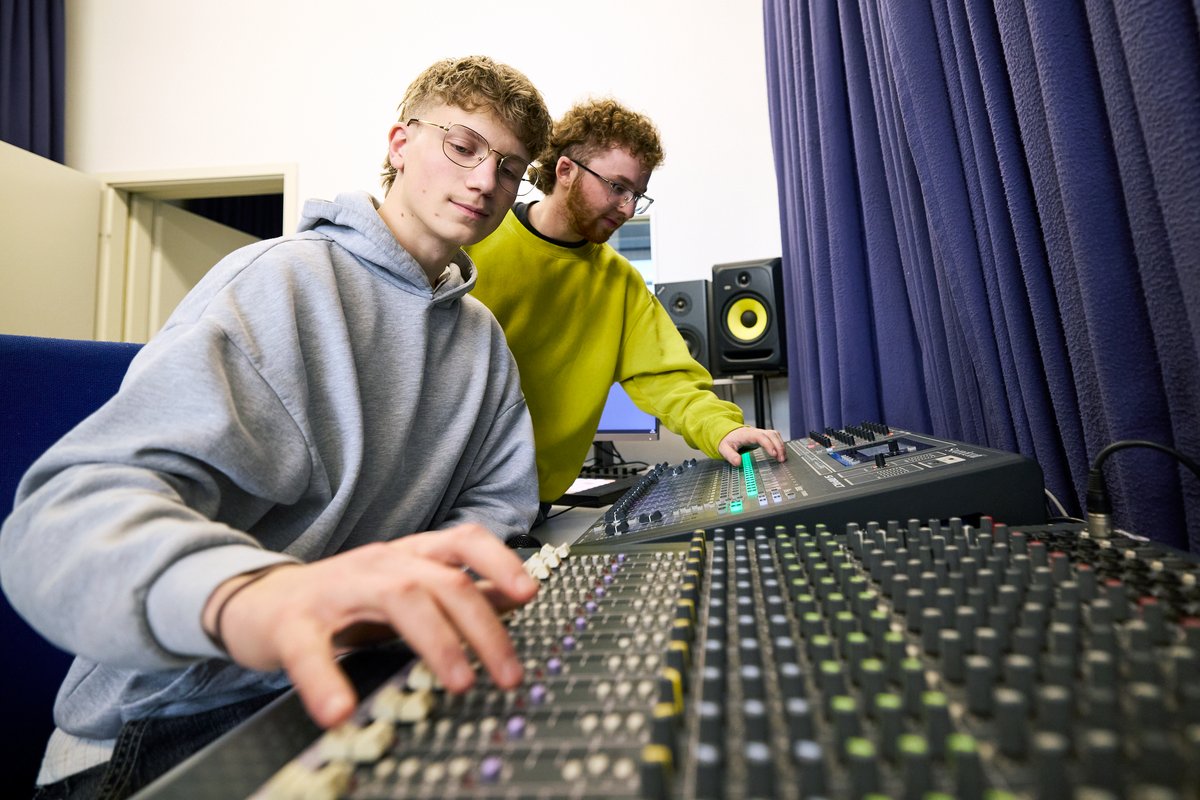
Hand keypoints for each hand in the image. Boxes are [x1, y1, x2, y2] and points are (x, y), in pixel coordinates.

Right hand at [204, 524, 538, 728]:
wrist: (259, 599)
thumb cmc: (344, 598)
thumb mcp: (408, 586)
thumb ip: (459, 590)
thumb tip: (519, 594)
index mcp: (410, 556)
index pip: (464, 541)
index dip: (500, 561)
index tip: (530, 593)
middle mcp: (380, 564)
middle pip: (443, 581)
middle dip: (483, 627)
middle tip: (508, 673)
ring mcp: (337, 590)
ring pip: (398, 599)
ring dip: (437, 642)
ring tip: (460, 683)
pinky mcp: (292, 624)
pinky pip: (309, 650)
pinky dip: (325, 681)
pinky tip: (340, 710)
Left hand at [717, 426, 786, 465]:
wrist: (728, 434)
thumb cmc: (728, 441)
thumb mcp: (724, 448)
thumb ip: (730, 455)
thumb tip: (738, 462)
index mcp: (747, 434)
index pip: (761, 437)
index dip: (768, 444)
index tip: (773, 454)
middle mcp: (756, 432)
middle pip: (771, 435)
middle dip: (778, 446)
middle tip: (781, 459)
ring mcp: (761, 433)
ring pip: (775, 435)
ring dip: (781, 445)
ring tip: (783, 458)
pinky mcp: (764, 436)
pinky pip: (775, 437)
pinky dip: (780, 444)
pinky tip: (781, 454)